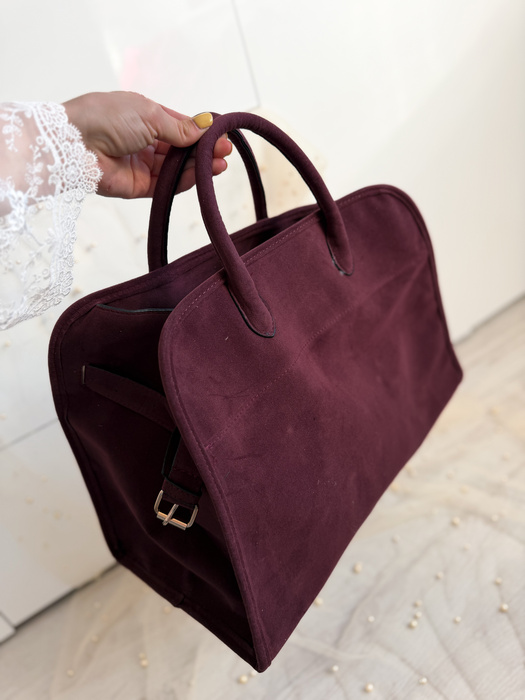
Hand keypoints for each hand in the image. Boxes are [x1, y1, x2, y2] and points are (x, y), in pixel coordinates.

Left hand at [63, 92, 230, 197]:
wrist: (75, 144)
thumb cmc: (106, 117)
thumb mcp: (149, 115)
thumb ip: (180, 127)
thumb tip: (206, 126)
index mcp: (145, 117)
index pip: (180, 126)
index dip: (201, 132)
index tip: (221, 136)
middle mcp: (145, 141)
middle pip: (182, 149)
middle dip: (204, 151)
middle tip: (225, 153)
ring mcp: (142, 165)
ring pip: (177, 168)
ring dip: (199, 167)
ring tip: (220, 165)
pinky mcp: (139, 187)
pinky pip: (167, 185)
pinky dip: (185, 181)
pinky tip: (202, 175)